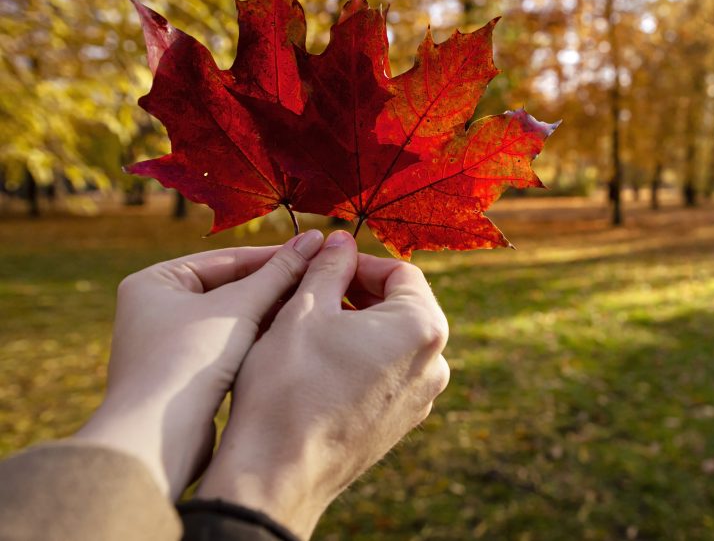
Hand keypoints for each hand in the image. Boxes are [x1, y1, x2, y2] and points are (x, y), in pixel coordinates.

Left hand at [74, 230, 326, 496]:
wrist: (155, 441)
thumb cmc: (186, 362)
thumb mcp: (239, 307)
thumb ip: (279, 272)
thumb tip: (316, 238)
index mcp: (155, 282)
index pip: (227, 259)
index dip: (275, 256)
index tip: (318, 251)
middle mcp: (156, 310)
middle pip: (230, 287)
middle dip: (275, 287)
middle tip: (321, 278)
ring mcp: (170, 345)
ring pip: (233, 320)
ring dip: (270, 315)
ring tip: (314, 307)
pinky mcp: (187, 377)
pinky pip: (230, 348)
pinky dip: (258, 342)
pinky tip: (291, 338)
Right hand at [196, 231, 449, 539]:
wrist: (278, 473)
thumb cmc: (290, 385)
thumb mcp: (304, 309)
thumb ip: (329, 267)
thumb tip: (339, 240)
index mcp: (422, 327)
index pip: (400, 272)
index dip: (359, 260)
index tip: (324, 263)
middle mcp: (435, 363)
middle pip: (403, 306)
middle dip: (359, 292)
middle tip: (315, 290)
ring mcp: (421, 398)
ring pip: (394, 341)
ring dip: (358, 324)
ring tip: (312, 324)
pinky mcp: (401, 423)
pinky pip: (388, 374)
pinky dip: (361, 357)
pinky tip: (320, 360)